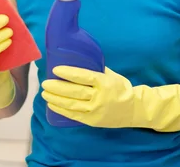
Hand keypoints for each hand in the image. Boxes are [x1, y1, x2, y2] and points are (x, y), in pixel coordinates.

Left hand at [41, 66, 179, 131]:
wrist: (135, 109)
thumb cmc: (121, 88)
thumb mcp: (110, 75)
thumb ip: (95, 69)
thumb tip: (77, 58)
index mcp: (104, 83)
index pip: (83, 77)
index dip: (68, 73)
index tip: (55, 69)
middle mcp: (100, 97)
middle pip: (74, 92)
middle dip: (56, 87)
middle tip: (45, 82)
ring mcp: (95, 110)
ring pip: (71, 105)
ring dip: (55, 99)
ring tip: (44, 93)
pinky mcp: (92, 121)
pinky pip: (73, 116)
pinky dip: (61, 110)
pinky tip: (52, 105)